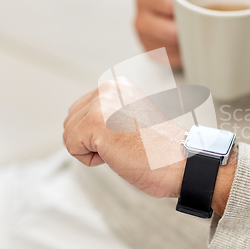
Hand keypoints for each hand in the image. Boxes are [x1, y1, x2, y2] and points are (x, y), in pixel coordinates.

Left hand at [63, 78, 186, 198]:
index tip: (127, 137)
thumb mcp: (132, 118)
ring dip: (91, 150)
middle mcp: (109, 89)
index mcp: (118, 86)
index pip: (82, 110)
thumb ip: (108, 112)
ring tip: (121, 149)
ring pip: (69, 134)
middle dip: (91, 140)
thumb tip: (81, 123)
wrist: (180, 162)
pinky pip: (72, 147)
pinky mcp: (95, 123)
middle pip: (71, 121)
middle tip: (124, 145)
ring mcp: (101, 104)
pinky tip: (116, 154)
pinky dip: (90, 160)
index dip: (99, 134)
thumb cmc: (160, 149)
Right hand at [134, 0, 201, 68]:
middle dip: (191, 32)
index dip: (187, 10)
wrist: (176, 1)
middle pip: (169, 34)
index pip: (167, 6)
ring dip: (189, 46)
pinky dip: (185, 57)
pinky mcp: (153, 56)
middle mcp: (141, 19)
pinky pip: (172, 62)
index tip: (202, 9)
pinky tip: (194, 47)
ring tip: (201, 36)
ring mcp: (145, 39)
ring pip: (171, 50)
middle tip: (207, 26)